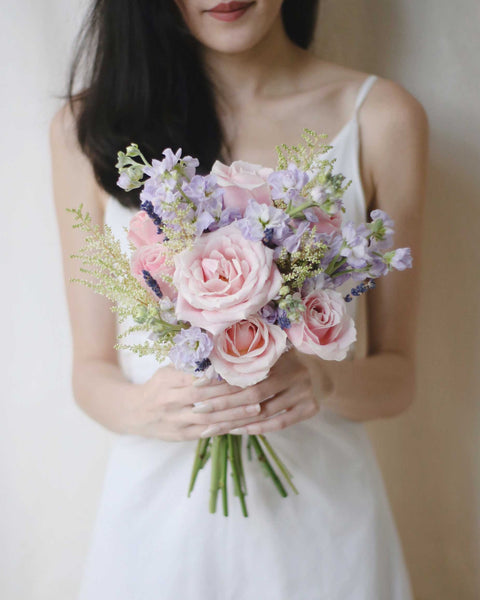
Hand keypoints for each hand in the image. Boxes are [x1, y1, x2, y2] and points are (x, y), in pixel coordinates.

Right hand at [121, 364, 272, 441]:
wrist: (133, 414)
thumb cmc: (157, 387)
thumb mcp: (167, 370)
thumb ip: (188, 363)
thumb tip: (216, 347)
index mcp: (167, 380)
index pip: (196, 377)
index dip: (218, 376)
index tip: (241, 370)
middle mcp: (170, 401)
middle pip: (204, 398)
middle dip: (231, 394)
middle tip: (257, 388)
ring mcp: (175, 421)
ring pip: (208, 418)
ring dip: (234, 414)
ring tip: (257, 408)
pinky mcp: (181, 436)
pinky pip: (206, 433)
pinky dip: (225, 429)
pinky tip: (244, 425)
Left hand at [192, 351, 321, 437]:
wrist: (324, 373)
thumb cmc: (286, 360)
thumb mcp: (270, 352)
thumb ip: (246, 356)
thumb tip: (207, 366)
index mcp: (281, 355)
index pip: (245, 372)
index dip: (219, 381)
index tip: (196, 388)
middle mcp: (294, 373)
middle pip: (252, 394)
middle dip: (223, 404)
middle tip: (198, 412)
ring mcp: (303, 392)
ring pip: (263, 412)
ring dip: (235, 420)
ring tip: (212, 426)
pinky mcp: (310, 409)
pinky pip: (279, 422)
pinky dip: (256, 428)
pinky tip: (237, 431)